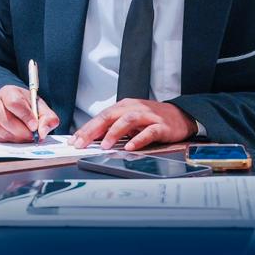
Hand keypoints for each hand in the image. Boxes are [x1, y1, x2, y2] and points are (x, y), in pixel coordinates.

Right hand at [0, 85, 60, 142]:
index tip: (34, 127)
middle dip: (22, 132)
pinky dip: (9, 140)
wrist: (11, 105)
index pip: (14, 103)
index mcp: (8, 92)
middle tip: (32, 137)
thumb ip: (48, 118)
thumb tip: (42, 133)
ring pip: (2, 131)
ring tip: (26, 137)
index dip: (25, 117)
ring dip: (17, 138)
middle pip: (7, 120)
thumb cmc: (27, 106)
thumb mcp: (40, 107)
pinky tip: (17, 137)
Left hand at [68, 98, 195, 149]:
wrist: (180, 115)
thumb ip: (112, 127)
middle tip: (82, 143)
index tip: (74, 140)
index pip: (100, 117)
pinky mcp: (161, 126)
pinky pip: (149, 132)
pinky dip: (138, 139)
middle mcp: (133, 108)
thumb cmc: (151, 119)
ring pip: (127, 121)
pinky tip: (130, 147)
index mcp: (123, 107)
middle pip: (109, 117)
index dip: (86, 129)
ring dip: (114, 133)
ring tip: (104, 146)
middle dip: (93, 130)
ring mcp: (148, 116)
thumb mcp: (129, 120)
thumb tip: (91, 138)